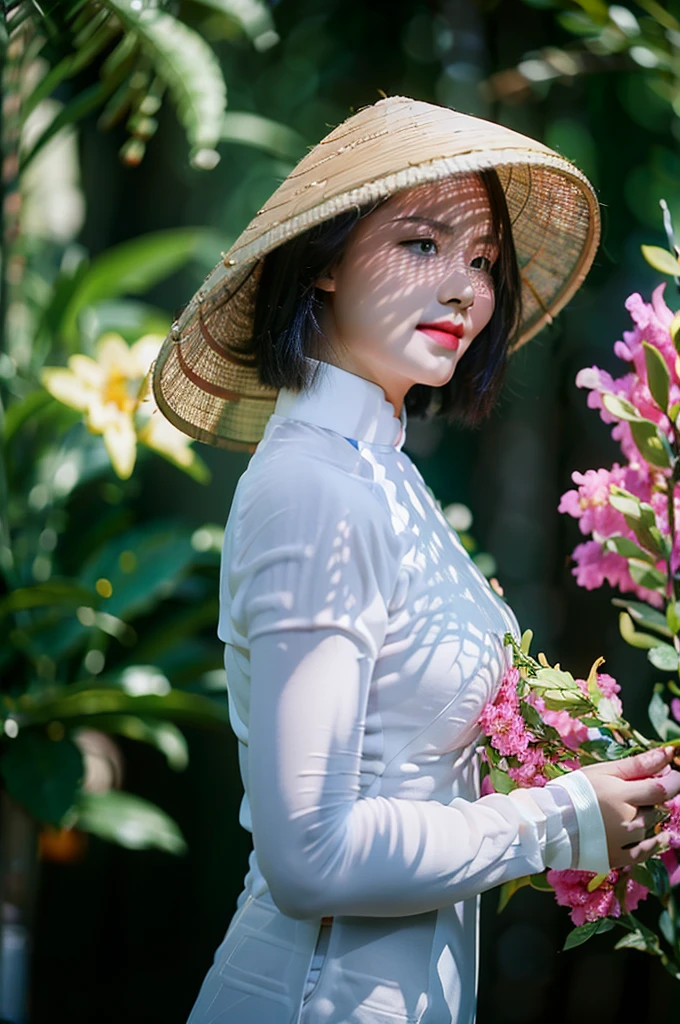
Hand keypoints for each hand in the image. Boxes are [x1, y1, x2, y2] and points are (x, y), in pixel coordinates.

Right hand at [579, 746, 679, 868]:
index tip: (674, 774)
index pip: (661, 789)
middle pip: (654, 808)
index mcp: (623, 796)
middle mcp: (629, 821)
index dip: (673, 781)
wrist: (549, 822)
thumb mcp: (603, 771)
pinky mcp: (618, 857)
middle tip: (634, 792)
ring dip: (646, 817)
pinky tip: (661, 837)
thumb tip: (668, 753)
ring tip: (627, 809)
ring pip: (649, 826)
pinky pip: (645, 852)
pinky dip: (655, 844)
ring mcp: (624, 841)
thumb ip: (637, 764)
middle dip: (650, 798)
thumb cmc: (573, 790)